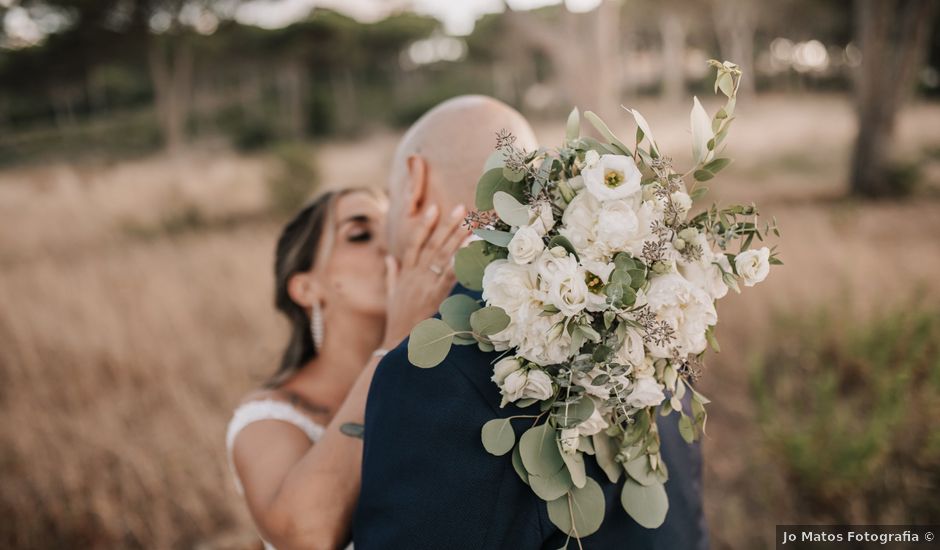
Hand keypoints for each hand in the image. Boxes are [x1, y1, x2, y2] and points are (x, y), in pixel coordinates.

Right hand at [381, 203, 468, 348]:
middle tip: (462, 209)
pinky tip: (469, 250)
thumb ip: (391, 274)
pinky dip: (458, 260)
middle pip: (433, 244)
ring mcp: (424, 284)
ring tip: (470, 223)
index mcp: (405, 272)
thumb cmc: (397, 318)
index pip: (414, 242)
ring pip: (442, 255)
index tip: (434, 208)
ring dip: (457, 238)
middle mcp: (415, 274)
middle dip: (448, 225)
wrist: (397, 341)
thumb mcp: (391, 293)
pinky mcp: (434, 295)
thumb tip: (389, 258)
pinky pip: (448, 274)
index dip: (424, 225)